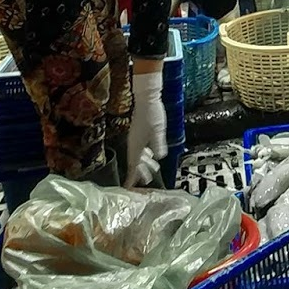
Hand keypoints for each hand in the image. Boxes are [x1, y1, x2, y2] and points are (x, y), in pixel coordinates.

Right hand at [124, 68, 168, 187]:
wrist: (146, 99)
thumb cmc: (152, 115)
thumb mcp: (158, 131)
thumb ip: (158, 144)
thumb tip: (159, 157)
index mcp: (137, 146)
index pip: (133, 166)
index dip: (131, 178)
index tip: (128, 188)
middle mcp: (134, 144)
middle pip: (136, 162)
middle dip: (140, 172)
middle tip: (147, 181)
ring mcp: (136, 138)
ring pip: (139, 155)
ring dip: (145, 163)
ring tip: (154, 168)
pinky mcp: (140, 133)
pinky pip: (141, 148)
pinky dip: (146, 154)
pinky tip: (152, 154)